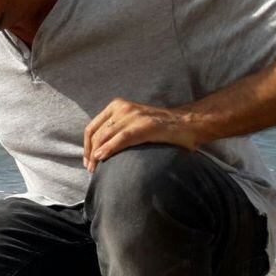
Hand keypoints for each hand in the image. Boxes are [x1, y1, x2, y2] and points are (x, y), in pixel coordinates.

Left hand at [83, 98, 200, 171]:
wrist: (188, 124)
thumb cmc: (160, 129)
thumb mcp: (133, 124)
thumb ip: (117, 131)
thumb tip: (97, 151)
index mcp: (117, 106)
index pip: (92, 128)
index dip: (86, 146)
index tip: (87, 160)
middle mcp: (123, 108)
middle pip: (96, 134)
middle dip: (90, 153)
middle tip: (91, 169)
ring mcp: (134, 116)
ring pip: (105, 136)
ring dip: (96, 155)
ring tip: (95, 169)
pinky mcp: (146, 126)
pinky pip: (122, 138)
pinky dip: (109, 148)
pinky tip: (101, 158)